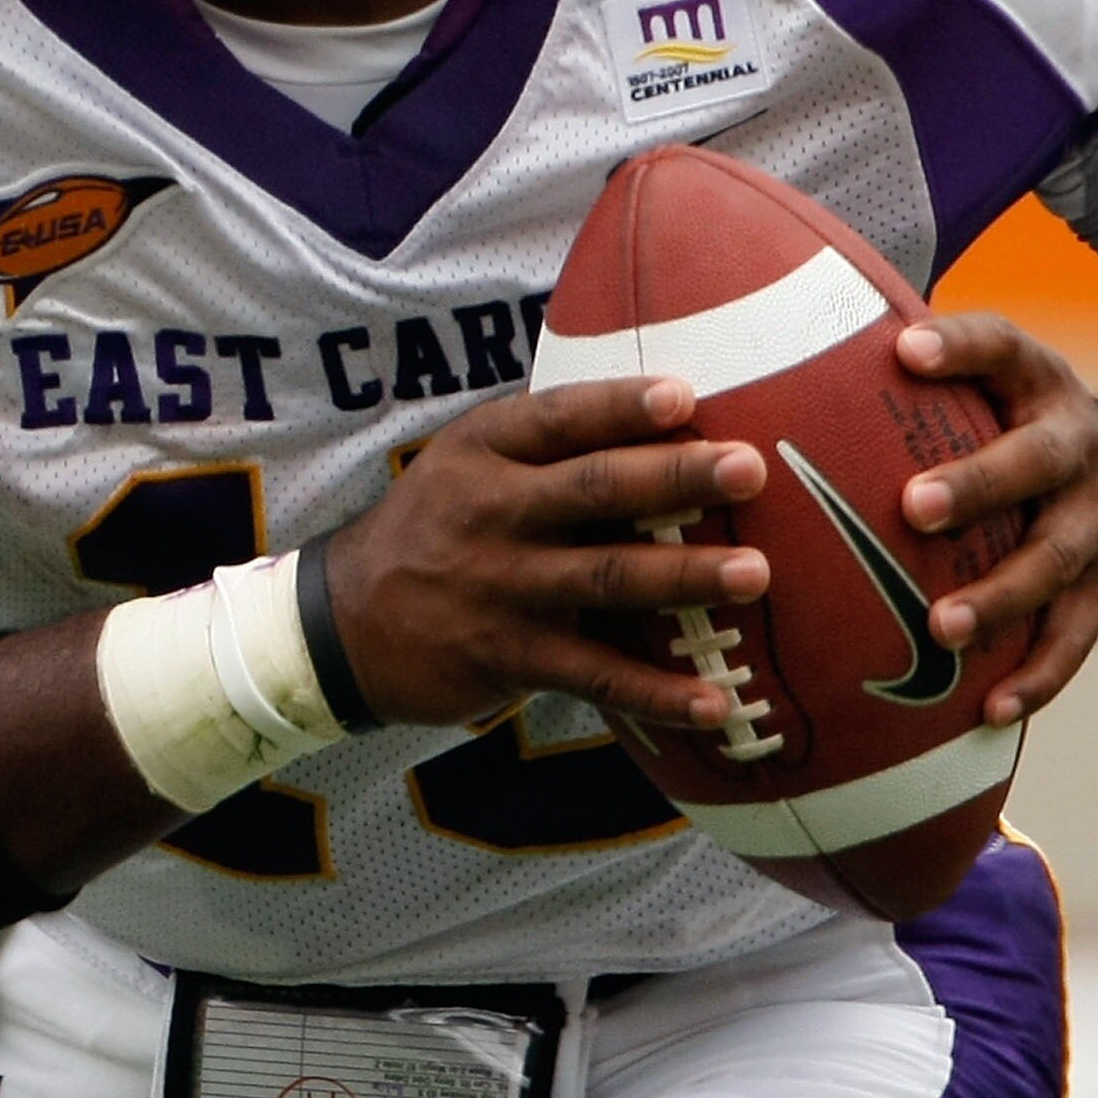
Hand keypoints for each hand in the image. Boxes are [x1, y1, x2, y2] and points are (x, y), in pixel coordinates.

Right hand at [324, 379, 768, 730]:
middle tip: (748, 468)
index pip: (558, 417)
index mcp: (484, 450)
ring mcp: (501, 586)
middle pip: (595, 489)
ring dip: (684, 576)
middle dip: (676, 477)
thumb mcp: (468, 464)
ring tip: (754, 574)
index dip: (620, 405)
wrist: (344, 622)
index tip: (684, 396)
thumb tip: (670, 415)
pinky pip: (595, 674)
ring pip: (605, 577)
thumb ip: (546, 446)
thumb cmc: (436, 528)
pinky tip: (714, 701)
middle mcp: (492, 511)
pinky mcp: (509, 655)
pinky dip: (657, 691)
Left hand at [893, 314, 1097, 723]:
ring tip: (941, 627)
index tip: (905, 352)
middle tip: (914, 507)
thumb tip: (803, 348)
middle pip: (1038, 462)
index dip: (961, 348)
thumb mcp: (1003, 387)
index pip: (1005, 350)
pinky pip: (1074, 639)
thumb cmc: (1027, 432)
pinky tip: (991, 710)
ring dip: (1000, 596)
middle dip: (980, 484)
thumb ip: (931, 375)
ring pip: (1056, 561)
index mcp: (1042, 389)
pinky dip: (1038, 678)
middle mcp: (1080, 451)